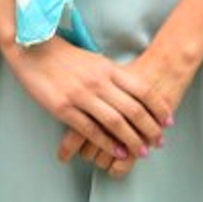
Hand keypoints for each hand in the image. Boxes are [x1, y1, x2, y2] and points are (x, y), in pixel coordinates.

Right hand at [55, 39, 197, 173]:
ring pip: (115, 122)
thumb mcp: (95, 61)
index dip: (158, 107)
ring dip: (132, 140)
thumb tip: (132, 92)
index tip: (168, 121)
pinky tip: (117, 151)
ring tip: (142, 152)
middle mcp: (99, 82)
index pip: (142, 89)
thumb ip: (112, 76)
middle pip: (133, 109)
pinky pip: (91, 130)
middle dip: (150, 128)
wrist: (34, 50)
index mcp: (108, 68)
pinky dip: (107, 143)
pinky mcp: (64, 109)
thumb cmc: (65, 56)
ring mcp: (81, 96)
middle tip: (159, 141)